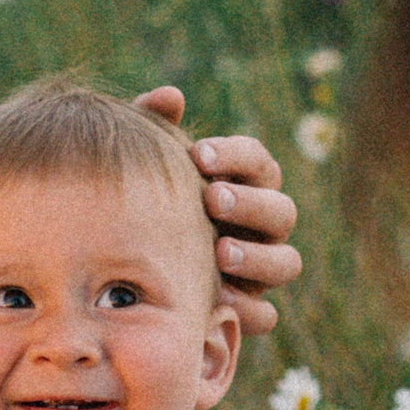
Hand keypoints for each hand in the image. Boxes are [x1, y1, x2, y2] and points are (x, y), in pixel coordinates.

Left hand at [135, 85, 301, 335]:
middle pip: (282, 212)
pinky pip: (266, 314)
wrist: (123, 266)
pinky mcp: (249, 309)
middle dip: (250, 204)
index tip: (198, 155)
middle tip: (213, 199)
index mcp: (246, 185)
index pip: (259, 162)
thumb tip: (170, 95)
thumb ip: (154, 127)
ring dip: (257, 257)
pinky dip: (248, 308)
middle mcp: (262, 228)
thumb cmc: (142, 200)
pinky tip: (219, 300)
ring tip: (220, 252)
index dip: (236, 156)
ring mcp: (261, 271)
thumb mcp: (144, 165)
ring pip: (286, 263)